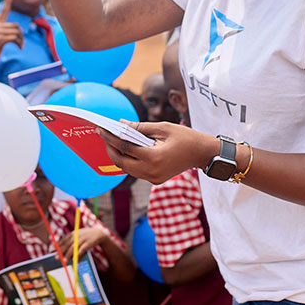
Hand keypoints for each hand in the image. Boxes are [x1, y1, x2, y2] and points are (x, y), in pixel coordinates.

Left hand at [59, 227, 107, 263]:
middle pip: (67, 244)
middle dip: (61, 251)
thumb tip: (61, 248)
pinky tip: (74, 259)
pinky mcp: (88, 244)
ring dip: (68, 255)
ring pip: (73, 248)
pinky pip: (81, 250)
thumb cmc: (85, 236)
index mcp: (73, 233)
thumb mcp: (78, 235)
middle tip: (56, 258)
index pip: (63, 240)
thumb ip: (70, 240)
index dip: (57, 246)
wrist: (98, 233)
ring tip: (64, 261)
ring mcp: (82, 239)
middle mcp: (76, 236)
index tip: (52, 251)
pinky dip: (77, 255)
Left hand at [100, 121, 218, 185]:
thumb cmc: (185, 137)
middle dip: (110, 149)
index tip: (101, 129)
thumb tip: (120, 125)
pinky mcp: (155, 180)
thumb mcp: (162, 128)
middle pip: (121, 162)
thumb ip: (140, 127)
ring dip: (118, 155)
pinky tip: (126, 149)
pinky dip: (129, 160)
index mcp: (153, 157)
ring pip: (127, 168)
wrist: (203, 154)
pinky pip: (136, 171)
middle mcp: (151, 171)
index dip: (110, 138)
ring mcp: (153, 178)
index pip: (125, 147)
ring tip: (112, 141)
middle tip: (104, 135)